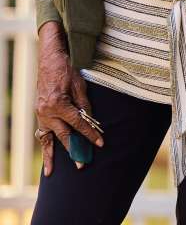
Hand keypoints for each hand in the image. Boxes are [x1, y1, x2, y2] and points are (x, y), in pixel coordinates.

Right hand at [35, 22, 103, 174]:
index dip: (90, 134)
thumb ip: (85, 105)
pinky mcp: (39, 115)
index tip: (100, 143)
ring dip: (54, 154)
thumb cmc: (67, 71)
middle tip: (82, 163)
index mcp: (60, 104)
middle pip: (64, 135)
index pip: (79, 124)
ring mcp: (41, 115)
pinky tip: (47, 159)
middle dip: (74, 150)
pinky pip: (42, 134)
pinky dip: (45, 147)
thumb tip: (91, 121)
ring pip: (49, 138)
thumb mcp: (80, 86)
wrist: (49, 61)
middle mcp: (48, 113)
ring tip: (54, 172)